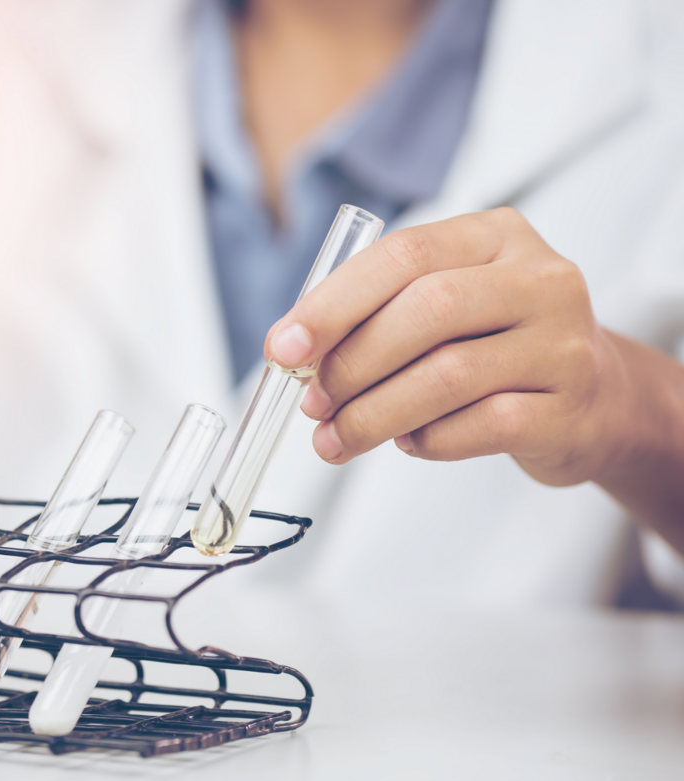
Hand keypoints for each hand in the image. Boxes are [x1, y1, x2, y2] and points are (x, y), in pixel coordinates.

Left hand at [264, 207, 634, 487]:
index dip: (333, 303)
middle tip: (311, 403)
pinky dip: (427, 441)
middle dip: (351, 364)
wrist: (596, 400)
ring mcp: (562, 343)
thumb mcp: (445, 307)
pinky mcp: (569, 407)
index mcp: (495, 236)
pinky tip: (408, 443)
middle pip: (426, 311)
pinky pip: (481, 426)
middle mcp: (539, 278)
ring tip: (336, 438)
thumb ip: (375, 315)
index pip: (404, 255)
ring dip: (374, 414)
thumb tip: (293, 353)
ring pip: (448, 375)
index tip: (283, 347)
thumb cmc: (497, 347)